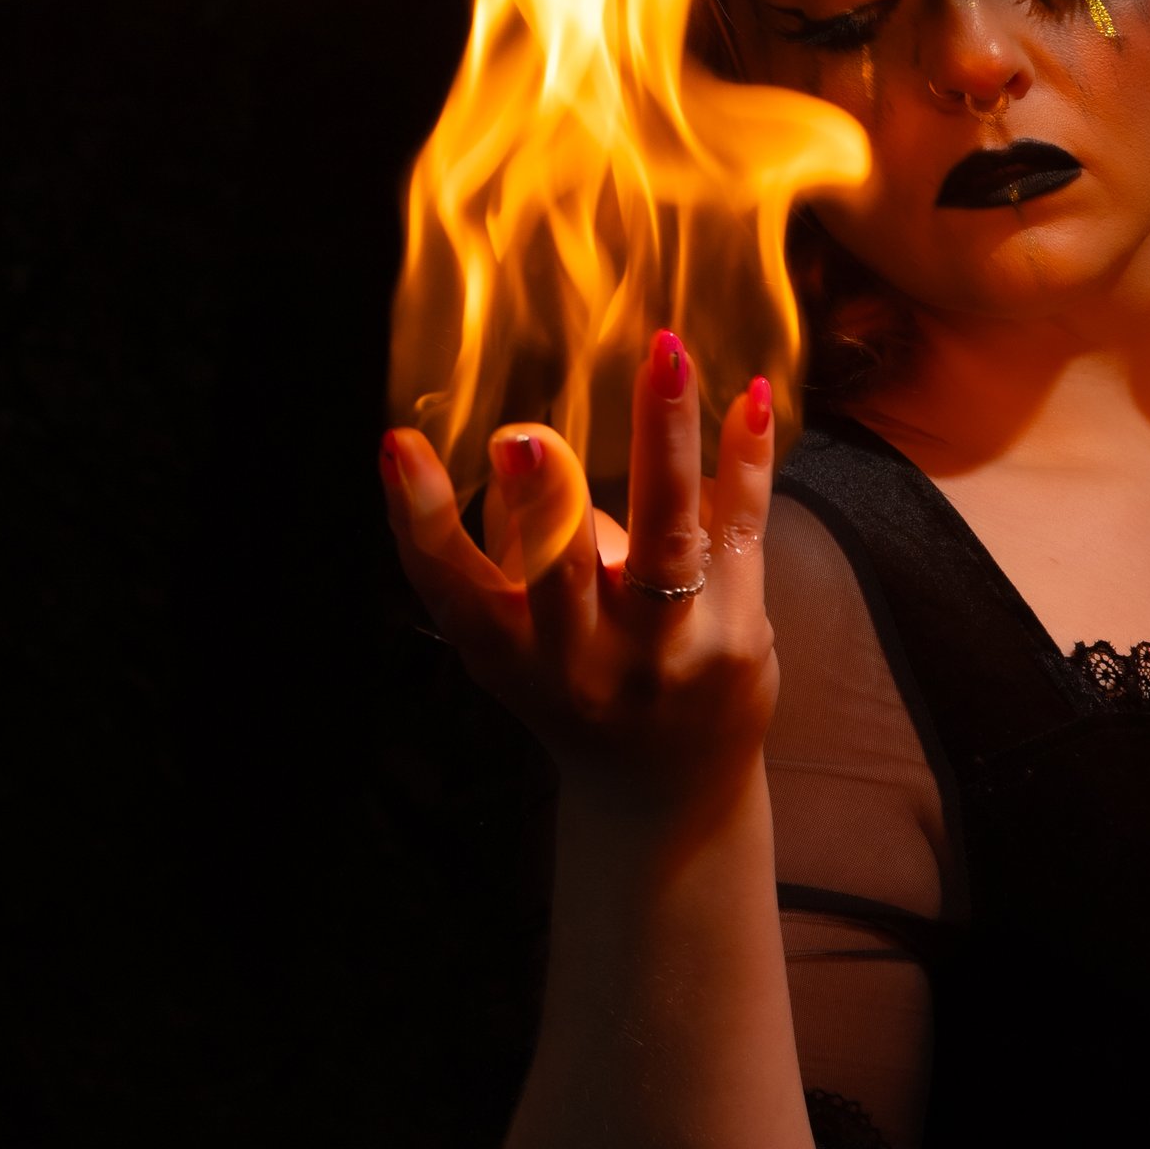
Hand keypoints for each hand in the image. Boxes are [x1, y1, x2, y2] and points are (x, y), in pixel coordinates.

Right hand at [378, 328, 777, 824]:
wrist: (668, 790)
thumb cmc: (578, 690)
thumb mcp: (518, 646)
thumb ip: (515, 559)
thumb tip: (527, 450)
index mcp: (511, 655)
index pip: (451, 586)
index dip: (419, 518)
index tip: (397, 445)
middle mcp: (585, 661)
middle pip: (562, 575)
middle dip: (543, 506)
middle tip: (525, 438)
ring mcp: (668, 650)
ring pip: (666, 541)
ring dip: (662, 442)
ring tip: (663, 358)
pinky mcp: (738, 631)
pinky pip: (742, 531)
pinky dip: (746, 462)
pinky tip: (752, 397)